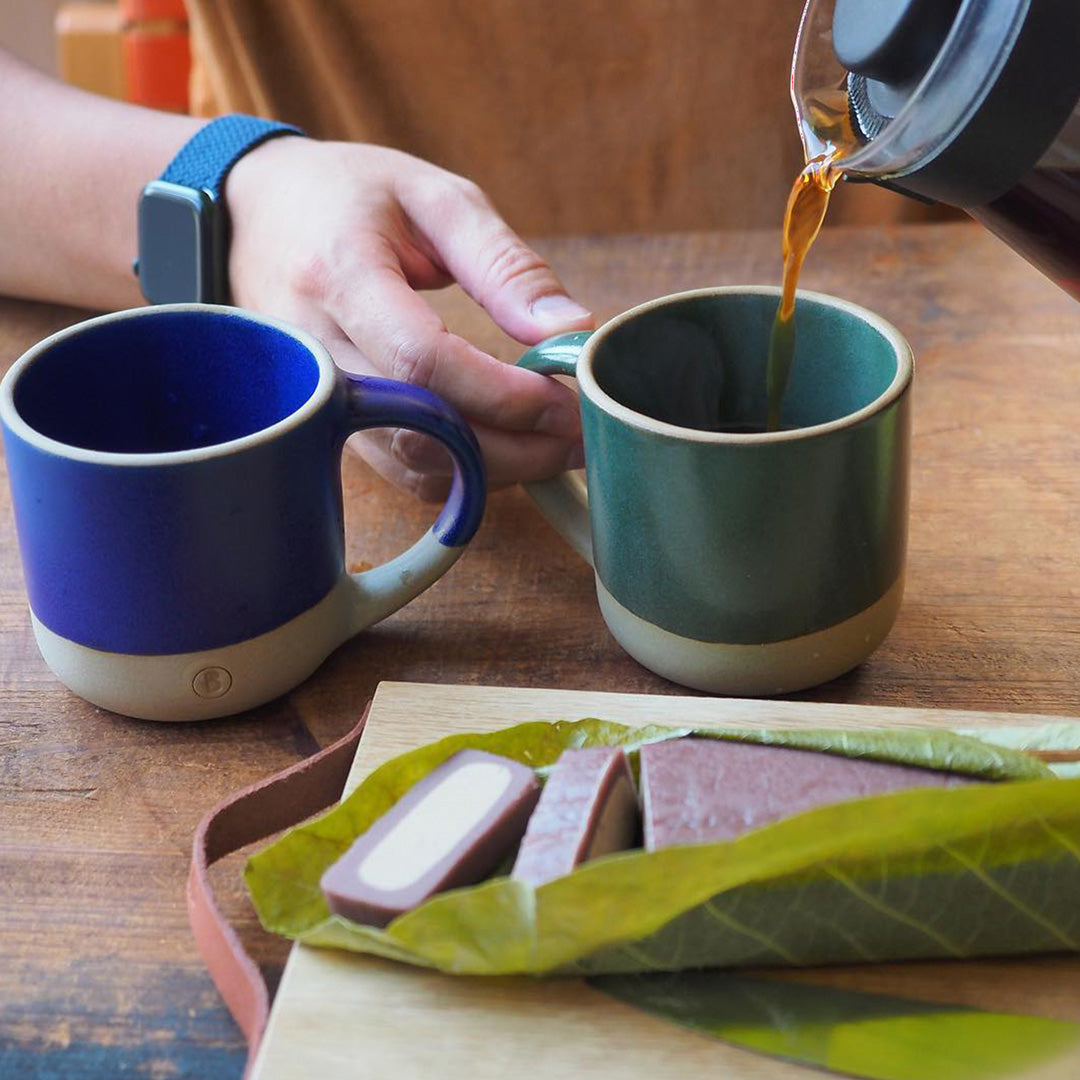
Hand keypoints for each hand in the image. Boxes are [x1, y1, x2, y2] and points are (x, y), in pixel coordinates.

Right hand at [225, 138, 591, 499]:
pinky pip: (400, 470)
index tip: (568, 398)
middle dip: (517, 446)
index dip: (504, 395)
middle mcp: (315, 351)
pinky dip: (463, 470)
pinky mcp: (328, 424)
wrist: (251, 214)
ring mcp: (314, 398)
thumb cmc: (347, 195)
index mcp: (339, 274)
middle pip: (421, 431)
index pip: (422, 363)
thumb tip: (572, 329)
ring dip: (498, 468)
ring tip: (557, 441)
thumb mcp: (434, 198)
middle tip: (583, 432)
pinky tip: (506, 444)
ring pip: (413, 465)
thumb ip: (505, 264)